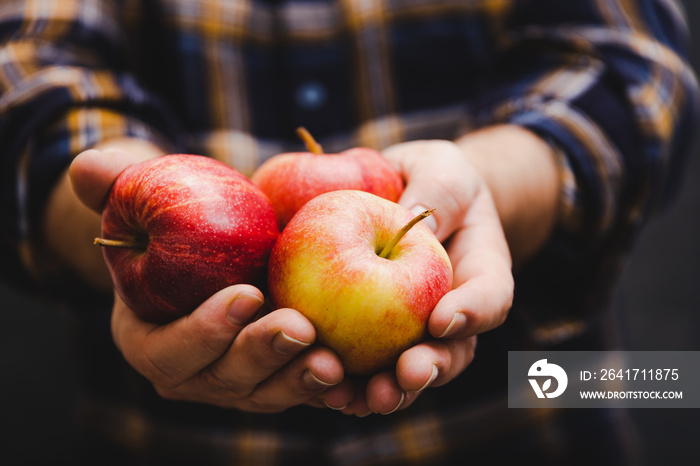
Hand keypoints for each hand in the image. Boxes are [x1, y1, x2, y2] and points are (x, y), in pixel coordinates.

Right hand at [70, 145, 348, 411]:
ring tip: (335, 360)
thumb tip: (88, 169)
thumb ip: (116, 184)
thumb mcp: (146, 196)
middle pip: (225, 380)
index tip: (246, 294)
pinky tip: (357, 373)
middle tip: (301, 327)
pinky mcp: (279, 376)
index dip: (203, 330)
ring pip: (268, 393)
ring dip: (300, 381)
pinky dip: (330, 387)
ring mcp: (241, 381)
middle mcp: (196, 372)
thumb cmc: (177, 220)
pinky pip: (303, 388)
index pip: (169, 349)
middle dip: (261, 357)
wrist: (219, 244)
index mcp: (151, 340)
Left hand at [327, 140, 513, 415]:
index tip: (442, 319)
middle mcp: (451, 313)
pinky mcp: (372, 337)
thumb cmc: (432, 179)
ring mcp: (412, 331)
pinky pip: (362, 365)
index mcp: (480, 274)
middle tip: (407, 375)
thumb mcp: (441, 170)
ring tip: (361, 399)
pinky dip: (346, 382)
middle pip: (450, 352)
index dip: (472, 313)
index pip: (490, 297)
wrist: (404, 197)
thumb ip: (436, 192)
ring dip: (386, 390)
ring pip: (405, 372)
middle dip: (429, 369)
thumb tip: (417, 219)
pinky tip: (321, 389)